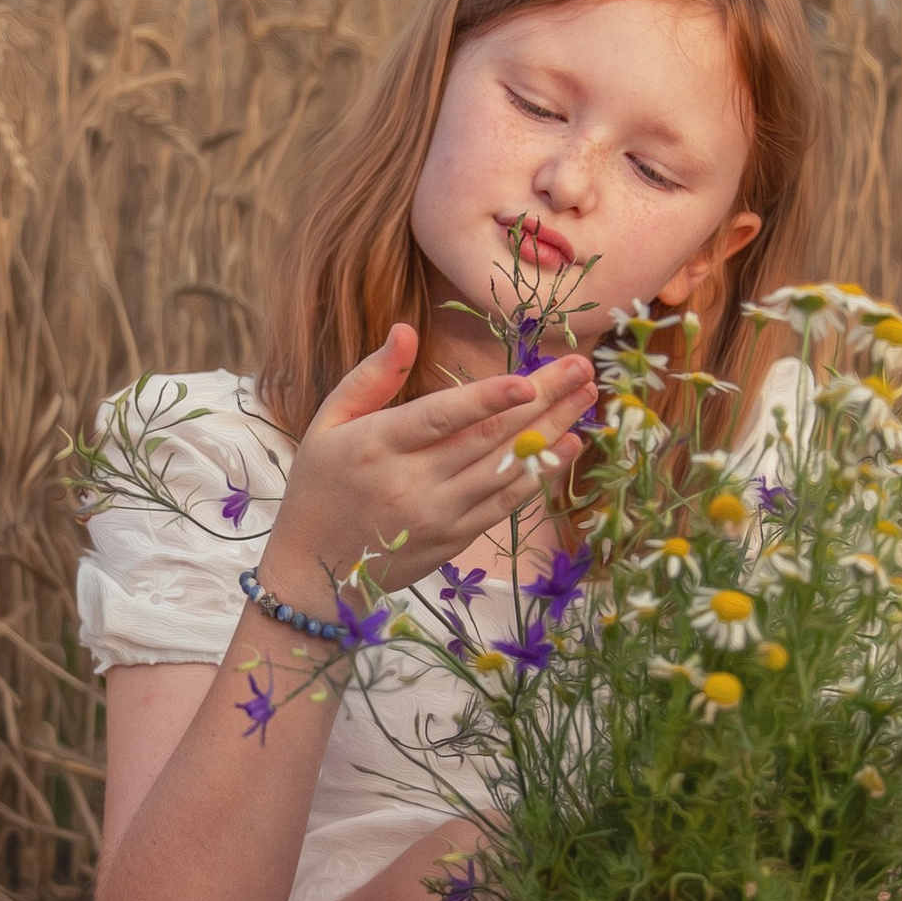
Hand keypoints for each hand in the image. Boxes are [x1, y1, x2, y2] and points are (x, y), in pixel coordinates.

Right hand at [266, 325, 594, 600]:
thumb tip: (405, 330)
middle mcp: (411, 482)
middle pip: (488, 437)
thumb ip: (370, 377)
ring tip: (586, 397)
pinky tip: (568, 445)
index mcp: (377, 446)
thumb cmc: (320, 486)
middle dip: (542, 398)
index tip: (530, 379)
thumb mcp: (328, 422)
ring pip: (506, 468)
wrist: (315, 569)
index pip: (441, 417)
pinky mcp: (455, 538)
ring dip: (553, 430)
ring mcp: (438, 515)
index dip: (488, 398)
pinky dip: (540, 474)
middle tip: (581, 367)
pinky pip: (506, 503)